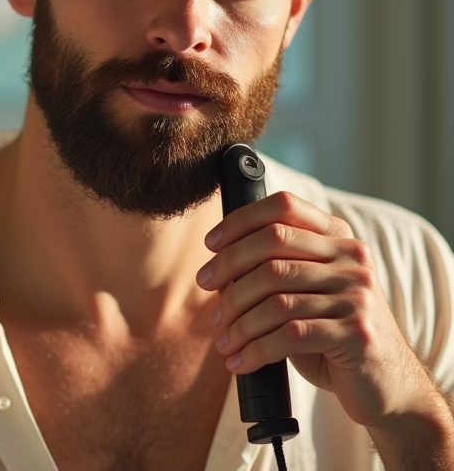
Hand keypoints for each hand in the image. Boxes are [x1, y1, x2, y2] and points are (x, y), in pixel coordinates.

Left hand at [196, 192, 439, 429]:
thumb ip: (275, 271)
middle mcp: (352, 259)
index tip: (210, 244)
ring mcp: (358, 295)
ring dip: (238, 321)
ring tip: (223, 339)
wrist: (386, 384)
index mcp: (339, 239)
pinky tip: (240, 362)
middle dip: (228, 267)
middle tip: (204, 288)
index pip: (284, 207)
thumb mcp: (306, 293)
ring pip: (276, 297)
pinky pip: (289, 335)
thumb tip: (216, 267)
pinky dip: (255, 350)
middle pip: (272, 246)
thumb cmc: (332, 335)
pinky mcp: (358, 333)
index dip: (240, 221)